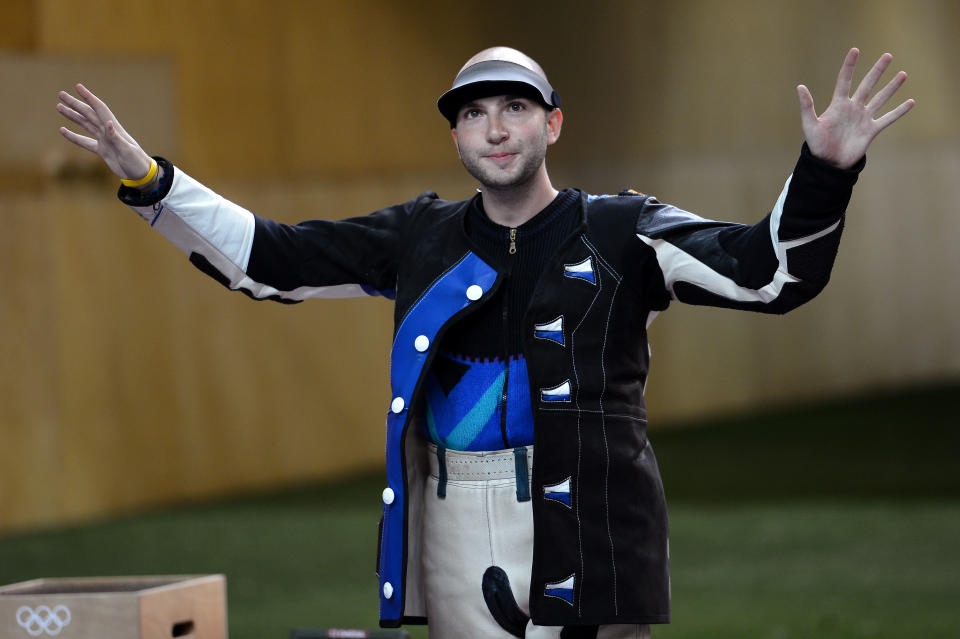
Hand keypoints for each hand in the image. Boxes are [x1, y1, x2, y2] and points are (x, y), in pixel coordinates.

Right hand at [57, 84, 152, 180]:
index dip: (89, 97)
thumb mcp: (127, 150)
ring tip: (59, 107)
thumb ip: (116, 138)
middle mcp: (108, 132)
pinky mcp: (102, 151)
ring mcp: (104, 140)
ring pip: (85, 124)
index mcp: (114, 128)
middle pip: (89, 114)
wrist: (141, 175)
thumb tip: (107, 123)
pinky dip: (74, 136)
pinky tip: (63, 130)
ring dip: (72, 116)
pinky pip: (84, 142)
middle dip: (75, 104)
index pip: (100, 109)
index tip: (78, 87)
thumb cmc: (137, 162)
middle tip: (61, 94)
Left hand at [797, 48, 914, 168]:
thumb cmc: (816, 145)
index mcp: (838, 105)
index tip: (855, 50)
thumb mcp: (810, 125)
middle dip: (877, 70)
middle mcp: (853, 108)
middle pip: (867, 85)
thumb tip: (800, 86)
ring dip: (891, 87)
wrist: (828, 164)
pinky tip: (911, 102)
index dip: (849, 66)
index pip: (844, 80)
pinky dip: (899, 111)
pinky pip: (888, 118)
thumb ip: (807, 106)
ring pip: (880, 99)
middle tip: (888, 55)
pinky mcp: (871, 130)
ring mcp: (863, 118)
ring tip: (902, 74)